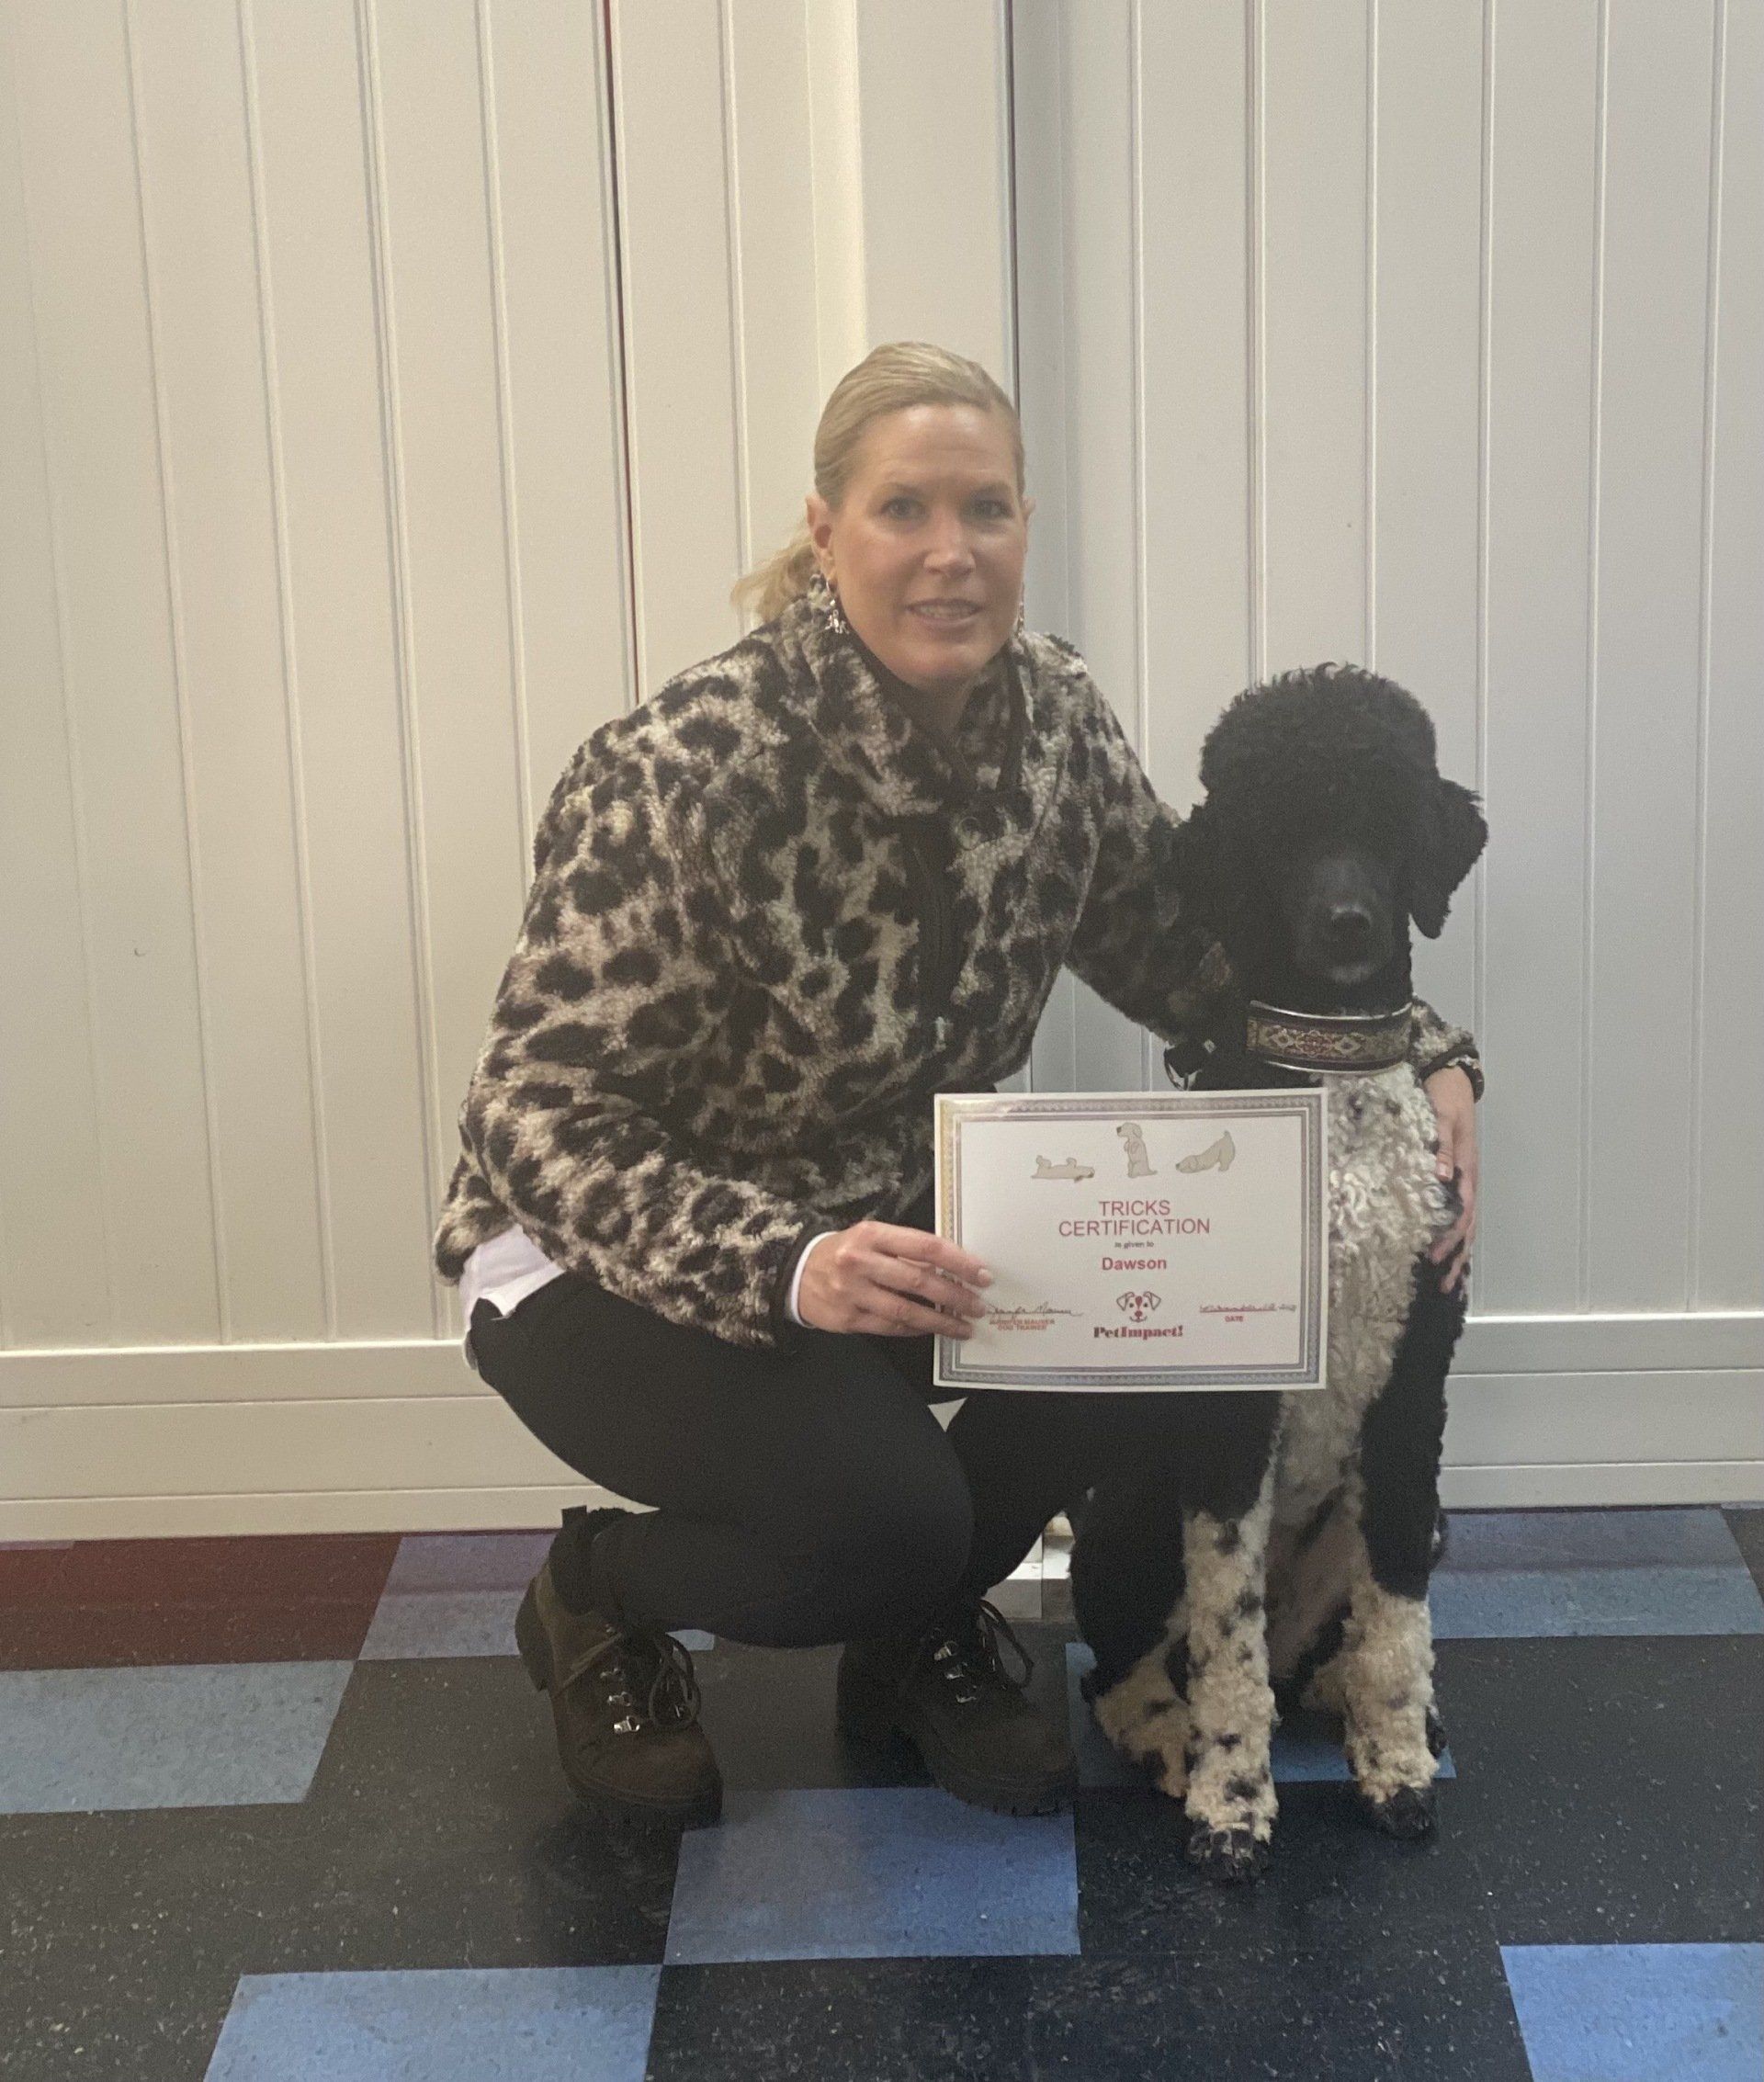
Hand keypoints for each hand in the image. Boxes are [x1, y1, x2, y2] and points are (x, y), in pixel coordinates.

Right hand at [797, 1220, 993, 1337]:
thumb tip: (953, 1266)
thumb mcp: (870, 1237)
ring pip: (907, 1311)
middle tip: (979, 1306)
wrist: (796, 1274)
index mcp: (871, 1234)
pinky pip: (891, 1327)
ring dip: (941, 1321)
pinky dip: (916, 1329)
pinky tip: (933, 1330)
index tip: (982, 1274)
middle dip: (955, 1296)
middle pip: (919, 1281)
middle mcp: (860, 1262)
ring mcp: (852, 1293)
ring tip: (965, 1327)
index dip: (958, 1262)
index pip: (925, 1247)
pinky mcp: (848, 1319)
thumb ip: (905, 1248)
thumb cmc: (845, 1252)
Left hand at [1423, 1065, 1477, 1294]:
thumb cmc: (1444, 1095)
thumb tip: (1440, 1176)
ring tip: (1448, 1281)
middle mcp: (1468, 1178)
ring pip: (1466, 1223)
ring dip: (1458, 1252)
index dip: (1449, 1238)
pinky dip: (1455, 1235)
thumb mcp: (1440, 1114)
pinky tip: (1446, 1251)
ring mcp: (1464, 1179)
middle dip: (1457, 1256)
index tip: (1435, 1258)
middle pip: (1467, 1226)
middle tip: (1443, 1285)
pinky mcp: (1456, 1175)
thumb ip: (1439, 1144)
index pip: (1461, 1212)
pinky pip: (1459, 1212)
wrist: (1451, 1077)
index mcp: (1466, 1168)